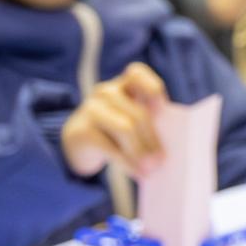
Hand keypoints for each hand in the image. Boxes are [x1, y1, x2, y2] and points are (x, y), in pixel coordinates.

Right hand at [60, 62, 166, 179]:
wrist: (80, 144)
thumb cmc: (118, 132)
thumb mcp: (135, 122)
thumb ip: (150, 125)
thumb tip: (166, 151)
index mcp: (125, 85)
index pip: (136, 73)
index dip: (152, 88)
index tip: (161, 110)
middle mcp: (106, 92)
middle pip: (137, 113)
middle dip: (153, 139)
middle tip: (162, 161)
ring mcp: (90, 109)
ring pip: (125, 128)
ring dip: (141, 152)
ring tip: (151, 169)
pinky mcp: (79, 131)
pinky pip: (109, 147)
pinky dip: (127, 162)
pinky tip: (137, 173)